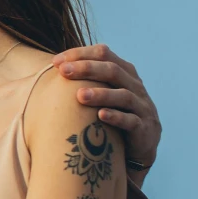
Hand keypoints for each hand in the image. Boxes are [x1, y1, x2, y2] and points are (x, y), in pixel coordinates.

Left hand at [52, 44, 160, 173]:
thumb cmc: (114, 114)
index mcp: (125, 72)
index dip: (80, 54)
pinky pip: (131, 121)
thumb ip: (86, 79)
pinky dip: (116, 117)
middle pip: (113, 70)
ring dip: (101, 94)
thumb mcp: (103, 93)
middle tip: (64, 71)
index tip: (56, 62)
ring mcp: (142, 107)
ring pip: (124, 95)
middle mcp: (135, 86)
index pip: (104, 53)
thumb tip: (52, 67)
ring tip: (80, 95)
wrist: (141, 145)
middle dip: (87, 69)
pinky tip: (100, 116)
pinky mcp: (144, 129)